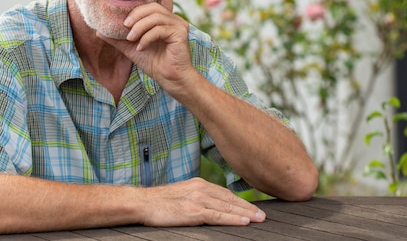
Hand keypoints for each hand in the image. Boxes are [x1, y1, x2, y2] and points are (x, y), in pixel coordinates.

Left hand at [97, 0, 193, 88]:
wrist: (171, 79)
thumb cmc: (155, 63)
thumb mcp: (131, 48)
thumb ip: (117, 39)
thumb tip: (98, 31)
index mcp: (164, 19)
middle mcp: (173, 19)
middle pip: (153, 6)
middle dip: (136, 14)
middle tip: (125, 26)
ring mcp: (178, 24)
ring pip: (155, 16)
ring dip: (140, 27)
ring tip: (131, 39)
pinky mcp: (180, 33)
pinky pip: (160, 28)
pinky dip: (147, 37)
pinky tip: (141, 47)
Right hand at [139, 177, 265, 226]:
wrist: (142, 202)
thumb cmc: (160, 202)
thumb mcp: (182, 195)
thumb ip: (198, 197)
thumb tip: (211, 206)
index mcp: (199, 184)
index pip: (225, 193)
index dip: (241, 202)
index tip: (253, 208)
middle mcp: (201, 189)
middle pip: (230, 199)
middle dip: (248, 207)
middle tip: (263, 215)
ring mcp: (198, 199)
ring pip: (227, 207)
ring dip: (245, 213)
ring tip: (259, 219)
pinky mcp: (193, 211)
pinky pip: (217, 216)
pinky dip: (232, 218)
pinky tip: (244, 221)